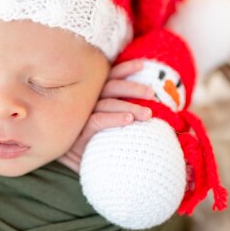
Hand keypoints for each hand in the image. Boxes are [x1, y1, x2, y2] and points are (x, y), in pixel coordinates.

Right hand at [57, 59, 154, 173]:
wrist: (81, 165)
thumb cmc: (98, 143)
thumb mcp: (109, 124)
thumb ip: (121, 111)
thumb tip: (147, 105)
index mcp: (92, 95)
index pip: (108, 77)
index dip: (124, 69)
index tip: (142, 65)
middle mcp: (86, 101)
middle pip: (110, 87)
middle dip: (132, 87)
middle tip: (151, 93)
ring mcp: (81, 116)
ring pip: (107, 104)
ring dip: (129, 106)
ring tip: (147, 113)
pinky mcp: (78, 132)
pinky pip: (98, 121)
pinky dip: (114, 118)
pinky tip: (129, 120)